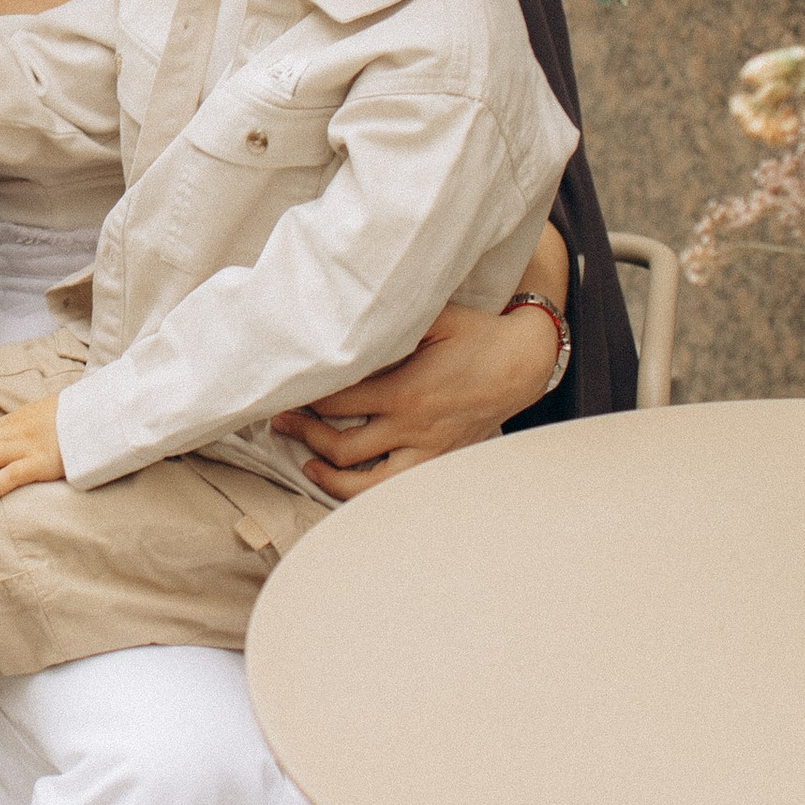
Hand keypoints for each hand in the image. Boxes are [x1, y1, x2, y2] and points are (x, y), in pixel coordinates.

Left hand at [272, 300, 558, 497]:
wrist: (523, 364)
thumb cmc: (477, 335)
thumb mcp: (435, 316)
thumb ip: (393, 319)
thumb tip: (349, 314)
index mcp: (404, 390)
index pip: (336, 402)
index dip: (303, 399)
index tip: (285, 392)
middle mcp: (412, 427)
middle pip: (340, 446)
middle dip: (304, 436)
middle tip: (281, 424)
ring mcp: (426, 450)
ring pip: (365, 482)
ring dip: (328, 476)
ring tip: (307, 464)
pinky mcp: (439, 462)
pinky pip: (395, 488)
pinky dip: (366, 490)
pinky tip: (348, 480)